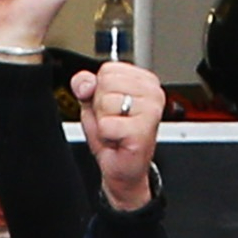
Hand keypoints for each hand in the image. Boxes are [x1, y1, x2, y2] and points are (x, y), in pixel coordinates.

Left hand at [72, 55, 165, 210]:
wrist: (123, 167)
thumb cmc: (113, 135)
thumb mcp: (93, 104)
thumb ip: (85, 85)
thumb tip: (85, 82)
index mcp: (144, 79)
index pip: (107, 70)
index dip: (100, 92)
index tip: (112, 108)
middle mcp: (152, 91)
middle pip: (106, 83)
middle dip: (101, 106)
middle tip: (114, 121)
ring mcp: (151, 109)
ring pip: (106, 102)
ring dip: (104, 122)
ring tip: (116, 130)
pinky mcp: (143, 129)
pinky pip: (107, 124)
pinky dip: (106, 136)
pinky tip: (119, 140)